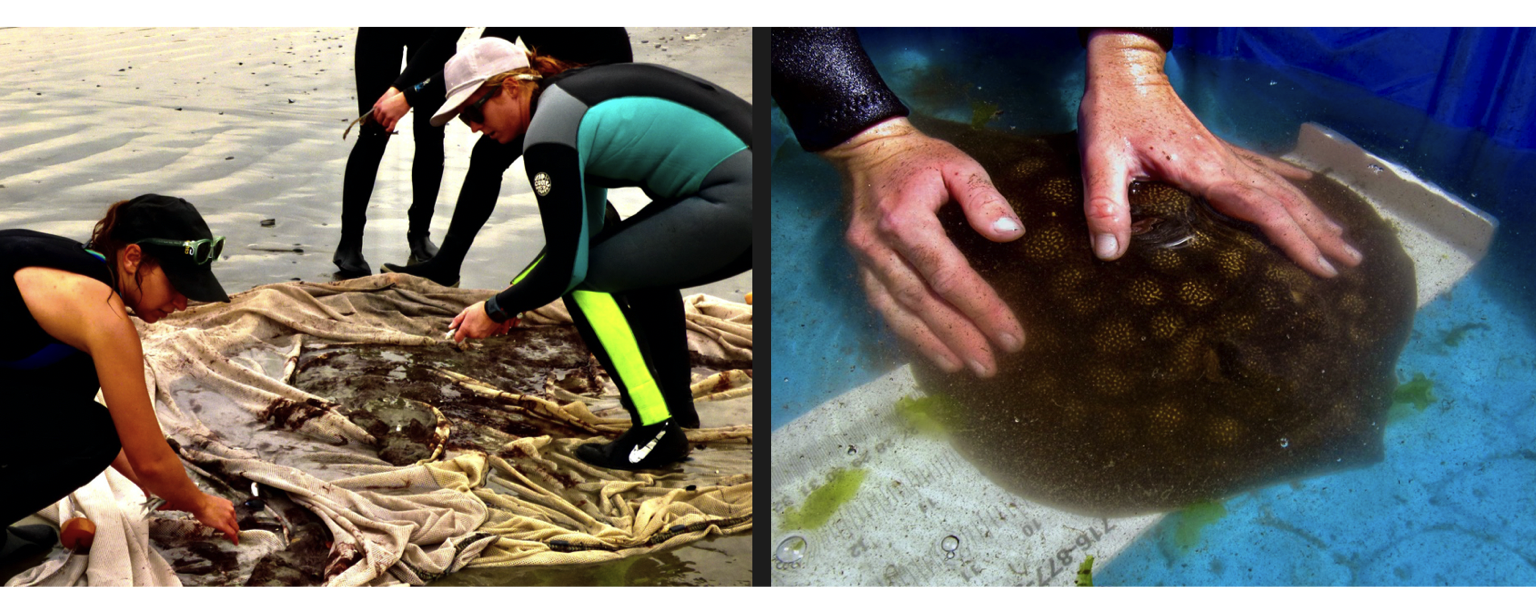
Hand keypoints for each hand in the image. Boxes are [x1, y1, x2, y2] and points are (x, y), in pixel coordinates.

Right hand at [163, 493, 238, 544]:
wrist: (199, 503)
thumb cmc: (201, 503)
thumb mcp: (214, 504)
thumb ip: (219, 510)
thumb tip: (216, 516)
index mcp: (229, 504)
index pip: (232, 515)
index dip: (231, 521)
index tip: (229, 525)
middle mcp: (231, 510)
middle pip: (235, 522)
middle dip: (233, 528)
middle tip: (228, 533)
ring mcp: (228, 517)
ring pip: (234, 528)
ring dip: (232, 533)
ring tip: (226, 537)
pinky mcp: (224, 524)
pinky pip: (232, 533)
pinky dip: (234, 538)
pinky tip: (235, 542)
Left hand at [370, 87, 410, 132]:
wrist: (405, 99)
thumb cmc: (397, 99)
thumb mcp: (386, 101)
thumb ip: (382, 107)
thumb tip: (380, 114)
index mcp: (380, 106)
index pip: (375, 115)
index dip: (377, 118)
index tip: (379, 119)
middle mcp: (383, 111)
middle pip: (379, 120)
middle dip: (381, 122)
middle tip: (384, 121)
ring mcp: (389, 115)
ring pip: (384, 124)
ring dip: (386, 125)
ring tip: (388, 123)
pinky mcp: (394, 118)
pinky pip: (390, 126)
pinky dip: (389, 129)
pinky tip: (388, 130)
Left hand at [450, 301, 516, 342]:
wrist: (495, 310)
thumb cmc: (480, 309)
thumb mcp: (466, 311)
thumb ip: (457, 320)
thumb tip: (451, 327)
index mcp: (466, 328)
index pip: (457, 338)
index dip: (457, 334)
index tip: (459, 330)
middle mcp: (473, 334)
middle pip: (467, 335)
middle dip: (467, 329)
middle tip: (471, 320)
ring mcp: (481, 336)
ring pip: (474, 335)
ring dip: (475, 330)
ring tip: (479, 321)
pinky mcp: (488, 335)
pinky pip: (481, 334)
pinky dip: (481, 330)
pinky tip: (484, 323)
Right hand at [821, 117, 1025, 376]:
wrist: (867, 151)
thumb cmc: (920, 159)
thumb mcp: (958, 164)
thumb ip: (984, 198)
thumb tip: (1012, 235)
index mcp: (905, 221)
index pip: (948, 275)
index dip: (981, 308)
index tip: (1011, 335)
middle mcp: (879, 247)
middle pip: (923, 302)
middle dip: (959, 336)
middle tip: (990, 364)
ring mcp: (864, 260)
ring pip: (898, 312)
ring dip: (931, 343)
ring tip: (964, 366)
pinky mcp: (860, 267)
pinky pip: (882, 307)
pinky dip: (907, 333)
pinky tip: (931, 350)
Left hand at [1078, 31, 1360, 276]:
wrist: (1125, 73)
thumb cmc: (1112, 115)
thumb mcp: (1099, 160)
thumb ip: (1104, 205)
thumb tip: (1109, 254)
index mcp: (1204, 171)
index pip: (1261, 210)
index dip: (1293, 240)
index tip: (1321, 267)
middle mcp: (1224, 163)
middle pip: (1284, 202)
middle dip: (1319, 233)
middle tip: (1351, 262)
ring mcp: (1225, 154)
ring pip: (1280, 187)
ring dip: (1313, 213)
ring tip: (1343, 237)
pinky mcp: (1216, 148)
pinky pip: (1263, 168)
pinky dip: (1289, 181)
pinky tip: (1310, 187)